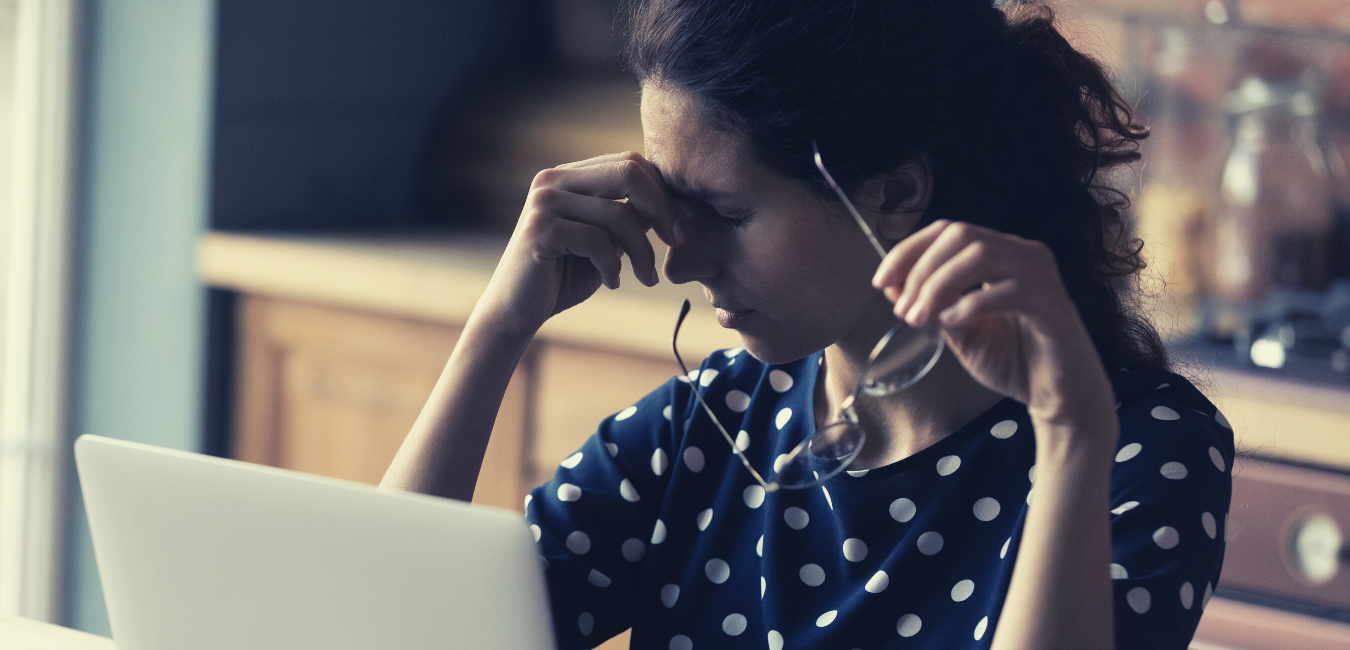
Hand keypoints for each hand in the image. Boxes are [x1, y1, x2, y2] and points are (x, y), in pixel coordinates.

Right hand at [475, 152, 683, 340]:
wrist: (517, 311)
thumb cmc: (564, 276)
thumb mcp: (606, 241)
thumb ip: (630, 217)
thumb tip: (676, 201)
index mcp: (570, 175)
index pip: (629, 162)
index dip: (664, 190)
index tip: (685, 221)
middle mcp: (553, 179)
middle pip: (628, 172)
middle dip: (662, 208)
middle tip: (678, 240)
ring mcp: (544, 201)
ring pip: (618, 213)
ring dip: (642, 250)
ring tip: (646, 278)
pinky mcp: (540, 229)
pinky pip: (597, 241)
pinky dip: (613, 266)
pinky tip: (612, 282)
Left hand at [871, 220, 1113, 427]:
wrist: (1059, 398)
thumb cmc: (1013, 362)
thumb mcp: (958, 332)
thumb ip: (931, 307)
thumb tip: (893, 287)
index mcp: (1001, 253)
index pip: (949, 230)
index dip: (909, 250)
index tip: (881, 282)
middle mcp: (1023, 254)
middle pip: (961, 235)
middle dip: (921, 270)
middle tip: (903, 311)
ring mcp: (1042, 275)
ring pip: (981, 254)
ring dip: (939, 286)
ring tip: (920, 319)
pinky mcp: (1054, 304)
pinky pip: (1008, 290)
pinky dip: (971, 304)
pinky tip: (952, 324)